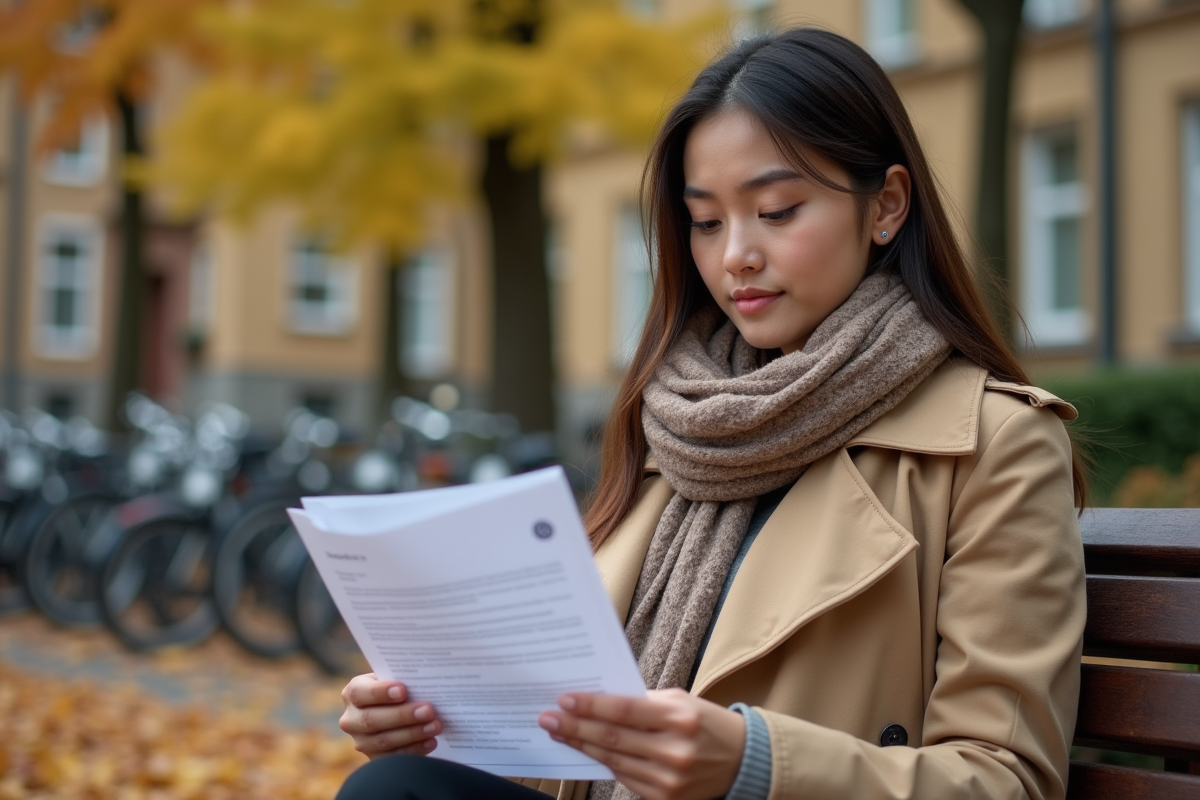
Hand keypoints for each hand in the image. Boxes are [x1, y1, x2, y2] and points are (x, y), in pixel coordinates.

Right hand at [339, 673, 442, 759]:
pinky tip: (431, 741)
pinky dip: (414, 749)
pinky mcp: (374, 758)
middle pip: (371, 720)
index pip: (359, 693)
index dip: (380, 692)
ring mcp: (361, 742)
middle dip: (402, 715)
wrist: (395, 710)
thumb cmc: (398, 689)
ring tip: (435, 726)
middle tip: (428, 710)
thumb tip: (423, 681)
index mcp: (353, 693)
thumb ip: (401, 679)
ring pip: (384, 740)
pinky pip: (393, 757)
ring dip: (412, 733)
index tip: (403, 691)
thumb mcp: (394, 680)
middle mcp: (351, 719)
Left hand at [537, 688, 745, 799]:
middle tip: (548, 717)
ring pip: (613, 760)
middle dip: (576, 727)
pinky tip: (585, 751)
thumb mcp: (680, 701)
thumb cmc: (705, 722)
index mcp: (679, 718)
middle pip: (613, 738)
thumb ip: (643, 702)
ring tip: (558, 733)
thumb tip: (599, 700)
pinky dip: (603, 763)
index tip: (565, 699)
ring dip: (582, 746)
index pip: (625, 711)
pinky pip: (625, 778)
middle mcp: (674, 750)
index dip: (592, 706)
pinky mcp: (665, 798)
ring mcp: (669, 778)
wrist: (741, 761)